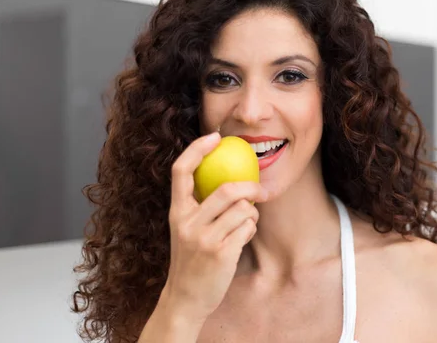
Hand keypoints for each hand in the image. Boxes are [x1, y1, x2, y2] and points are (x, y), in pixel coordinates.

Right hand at [163, 132, 266, 322]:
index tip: (215, 137)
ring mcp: (203, 238)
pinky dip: (251, 229)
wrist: (185, 299)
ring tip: (245, 224)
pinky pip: (248, 228)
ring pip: (243, 210)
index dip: (197, 149)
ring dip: (251, 215)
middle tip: (260, 190)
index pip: (180, 171)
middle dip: (250, 188)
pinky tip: (243, 237)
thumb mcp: (185, 230)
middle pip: (226, 190)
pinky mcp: (221, 253)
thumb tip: (228, 177)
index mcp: (176, 212)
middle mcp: (187, 222)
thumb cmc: (191, 260)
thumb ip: (199, 206)